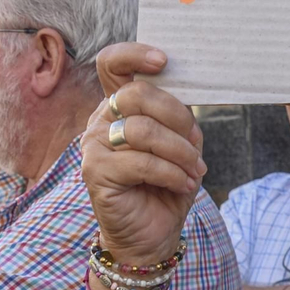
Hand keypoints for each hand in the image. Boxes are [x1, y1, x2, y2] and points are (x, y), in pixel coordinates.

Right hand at [85, 44, 207, 267]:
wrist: (151, 234)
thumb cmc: (166, 186)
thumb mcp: (181, 146)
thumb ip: (178, 119)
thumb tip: (189, 101)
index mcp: (120, 107)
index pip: (112, 64)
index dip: (134, 54)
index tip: (163, 60)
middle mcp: (101, 120)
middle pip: (138, 94)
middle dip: (177, 116)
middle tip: (196, 142)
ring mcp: (93, 144)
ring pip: (143, 130)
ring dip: (179, 151)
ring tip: (194, 170)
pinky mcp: (95, 171)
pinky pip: (141, 161)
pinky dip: (171, 173)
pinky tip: (184, 185)